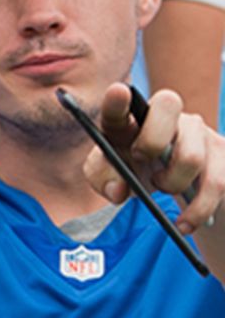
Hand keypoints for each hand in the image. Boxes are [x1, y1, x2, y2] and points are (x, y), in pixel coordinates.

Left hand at [81, 84, 223, 234]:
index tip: (117, 93)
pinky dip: (197, 211)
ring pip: (192, 156)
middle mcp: (169, 116)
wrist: (179, 191)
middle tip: (140, 163)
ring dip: (174, 184)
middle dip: (151, 140)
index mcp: (132, 119)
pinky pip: (218, 183)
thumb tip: (118, 191)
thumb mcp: (112, 178)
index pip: (124, 103)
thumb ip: (104, 180)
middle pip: (168, 104)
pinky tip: (184, 224)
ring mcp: (201, 131)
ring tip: (163, 191)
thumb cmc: (136, 175)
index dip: (119, 100)